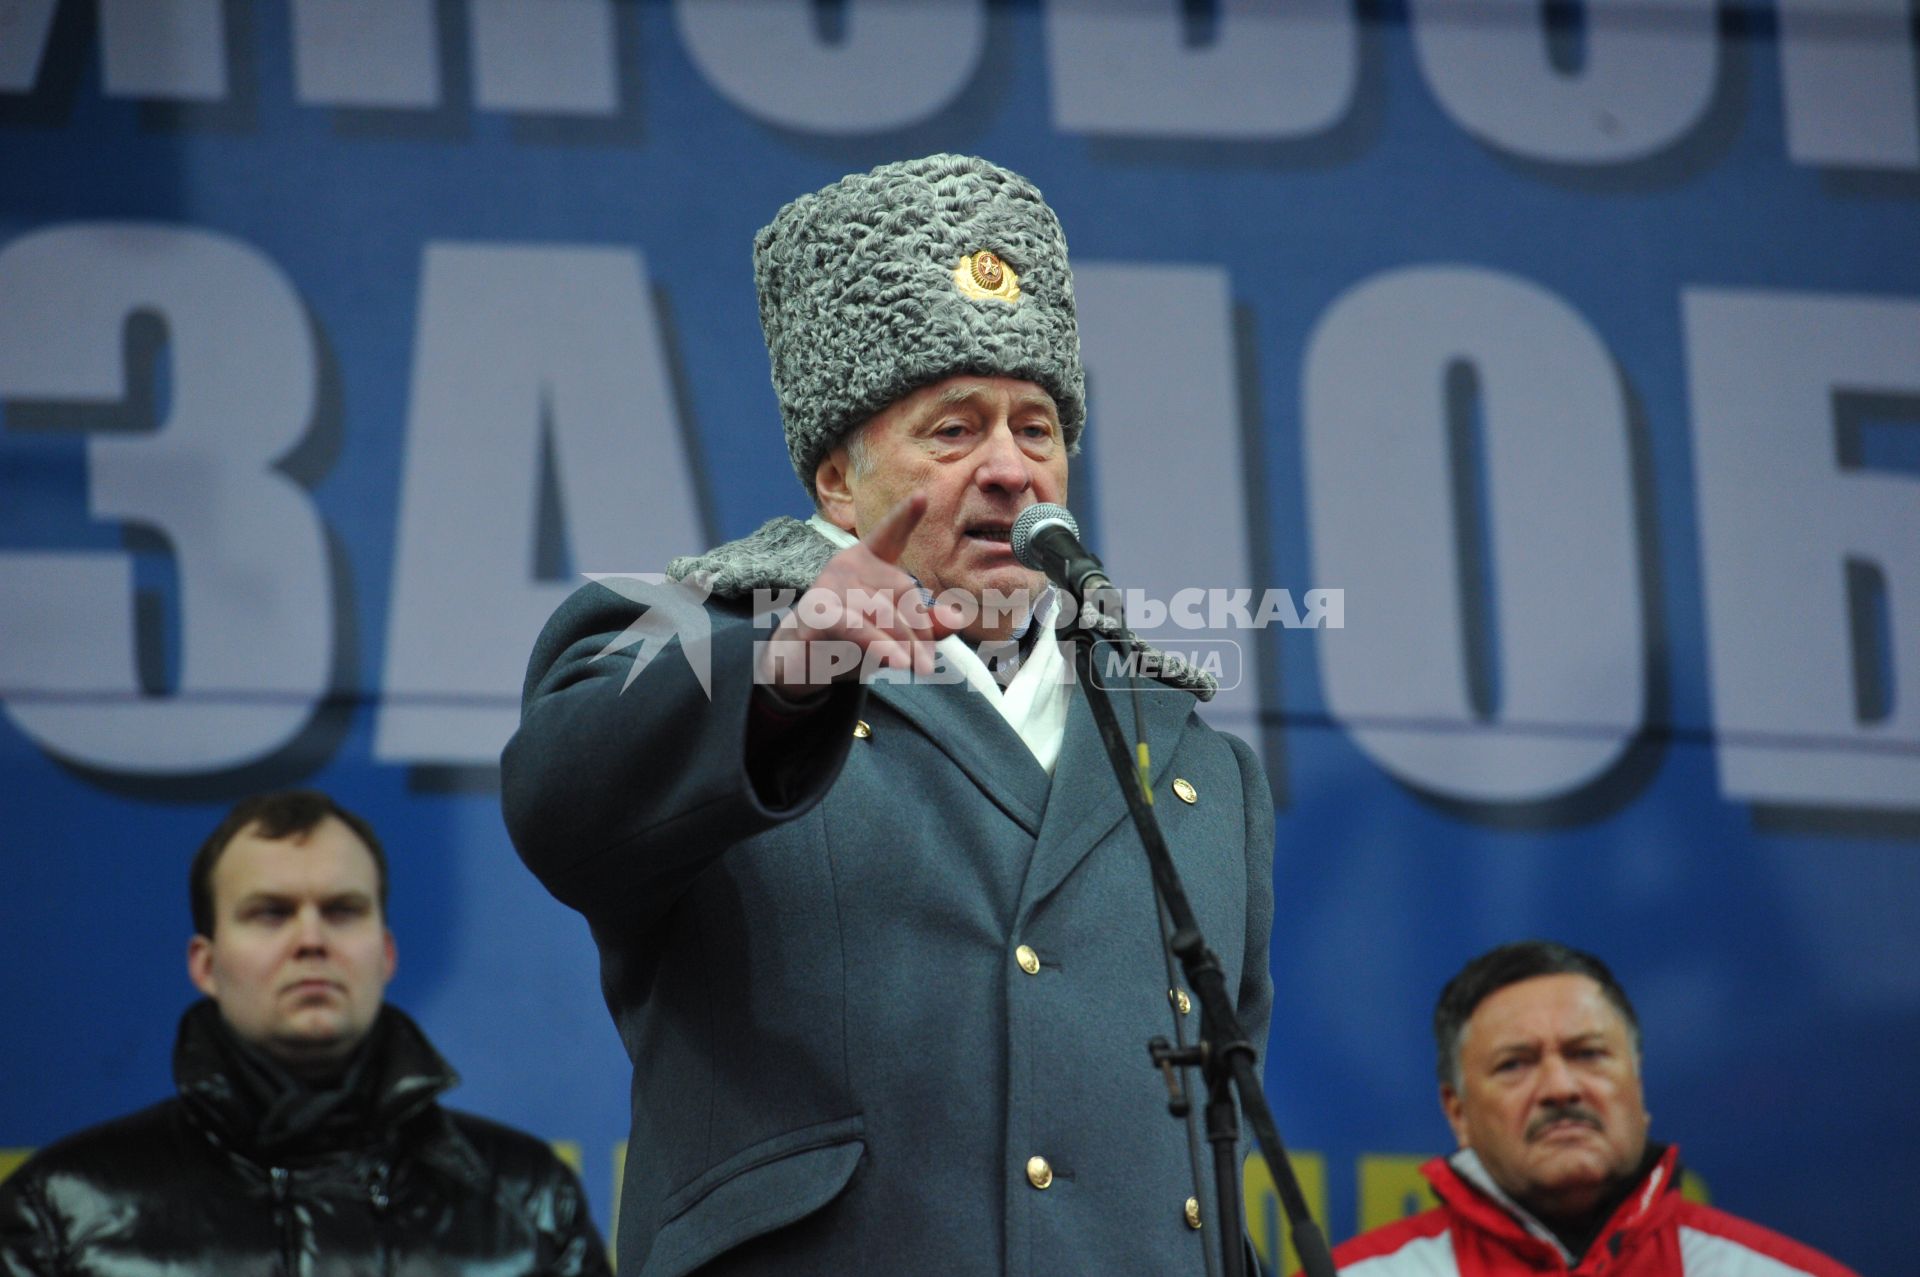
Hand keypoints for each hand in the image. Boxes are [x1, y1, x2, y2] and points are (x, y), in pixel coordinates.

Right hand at [757, 495, 960, 696]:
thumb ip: (927, 625)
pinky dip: (880, 647)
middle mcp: (848, 564)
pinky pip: (858, 628)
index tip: (921, 497)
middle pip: (903, 589)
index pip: (888, 535)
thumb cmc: (851, 641)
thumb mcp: (894, 634)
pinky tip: (898, 662)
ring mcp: (830, 585)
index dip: (904, 517)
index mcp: (867, 561)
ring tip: (915, 668)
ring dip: (903, 645)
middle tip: (927, 663)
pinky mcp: (819, 613)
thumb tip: (958, 618)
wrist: (802, 663)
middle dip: (919, 629)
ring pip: (884, 612)